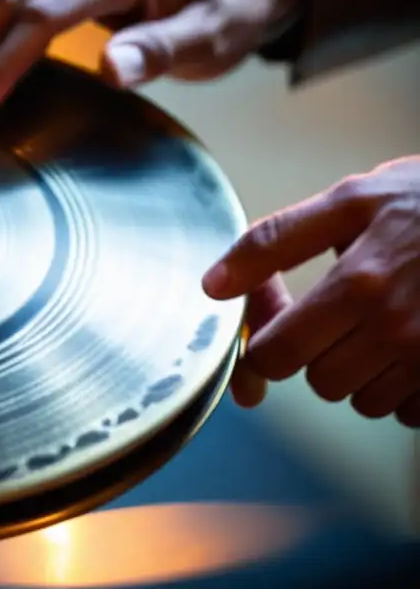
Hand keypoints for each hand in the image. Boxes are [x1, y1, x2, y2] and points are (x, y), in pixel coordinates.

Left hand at [202, 157, 419, 426]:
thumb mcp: (350, 200)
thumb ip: (273, 242)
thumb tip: (212, 286)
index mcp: (358, 284)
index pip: (276, 355)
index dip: (266, 344)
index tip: (279, 324)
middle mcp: (397, 331)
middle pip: (317, 382)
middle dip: (315, 354)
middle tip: (339, 313)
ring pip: (361, 400)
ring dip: (360, 371)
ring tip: (381, 322)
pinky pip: (407, 411)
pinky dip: (402, 386)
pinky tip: (413, 342)